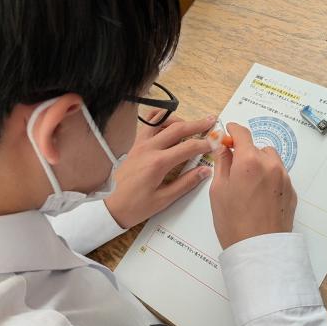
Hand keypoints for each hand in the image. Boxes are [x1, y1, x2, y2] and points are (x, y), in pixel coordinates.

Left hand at [104, 114, 214, 228]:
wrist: (110, 207)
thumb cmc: (134, 206)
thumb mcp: (164, 199)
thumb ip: (186, 183)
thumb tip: (204, 171)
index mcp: (158, 163)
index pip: (189, 147)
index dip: (206, 143)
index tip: (216, 142)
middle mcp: (148, 149)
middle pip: (178, 128)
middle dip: (197, 124)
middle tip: (210, 121)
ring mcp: (139, 144)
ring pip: (161, 121)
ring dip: (178, 120)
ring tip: (190, 124)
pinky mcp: (134, 145)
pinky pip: (147, 124)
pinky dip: (159, 119)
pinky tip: (167, 123)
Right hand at [209, 122, 296, 249]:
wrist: (259, 250)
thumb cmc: (234, 223)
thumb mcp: (218, 190)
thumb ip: (222, 163)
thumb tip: (222, 146)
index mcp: (249, 161)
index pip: (242, 133)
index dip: (233, 130)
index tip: (228, 131)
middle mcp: (270, 165)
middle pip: (258, 148)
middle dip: (246, 153)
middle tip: (234, 169)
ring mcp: (284, 178)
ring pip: (271, 160)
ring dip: (260, 164)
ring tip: (248, 184)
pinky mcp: (291, 192)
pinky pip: (279, 176)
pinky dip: (269, 178)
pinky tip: (259, 196)